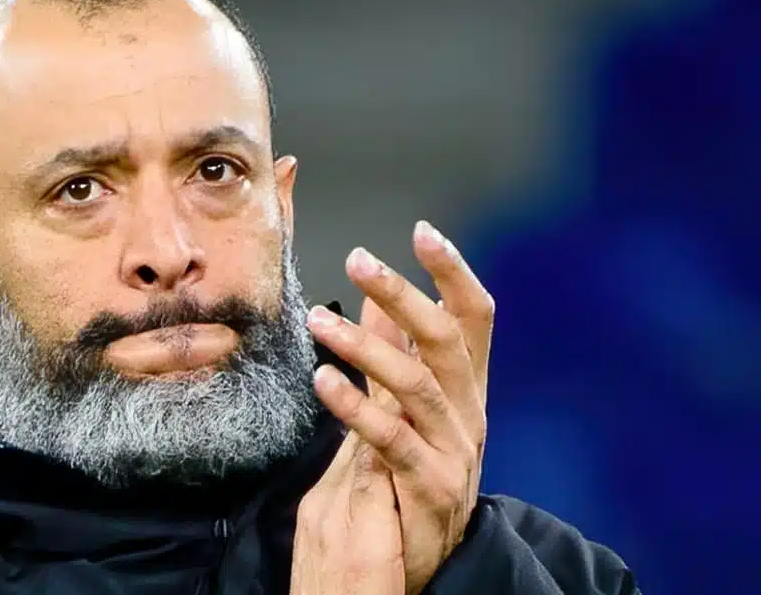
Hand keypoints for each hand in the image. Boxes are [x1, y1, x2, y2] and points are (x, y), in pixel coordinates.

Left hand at [306, 221, 493, 593]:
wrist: (422, 557)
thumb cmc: (413, 472)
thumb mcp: (408, 407)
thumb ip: (397, 351)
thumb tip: (382, 298)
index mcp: (466, 387)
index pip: (472, 318)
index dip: (454, 273)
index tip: (423, 232)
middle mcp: (469, 412)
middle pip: (444, 339)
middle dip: (403, 293)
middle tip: (358, 259)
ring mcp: (455, 450)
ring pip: (416, 384)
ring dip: (365, 347)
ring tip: (317, 321)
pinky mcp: (431, 486)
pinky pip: (391, 439)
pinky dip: (356, 407)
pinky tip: (323, 379)